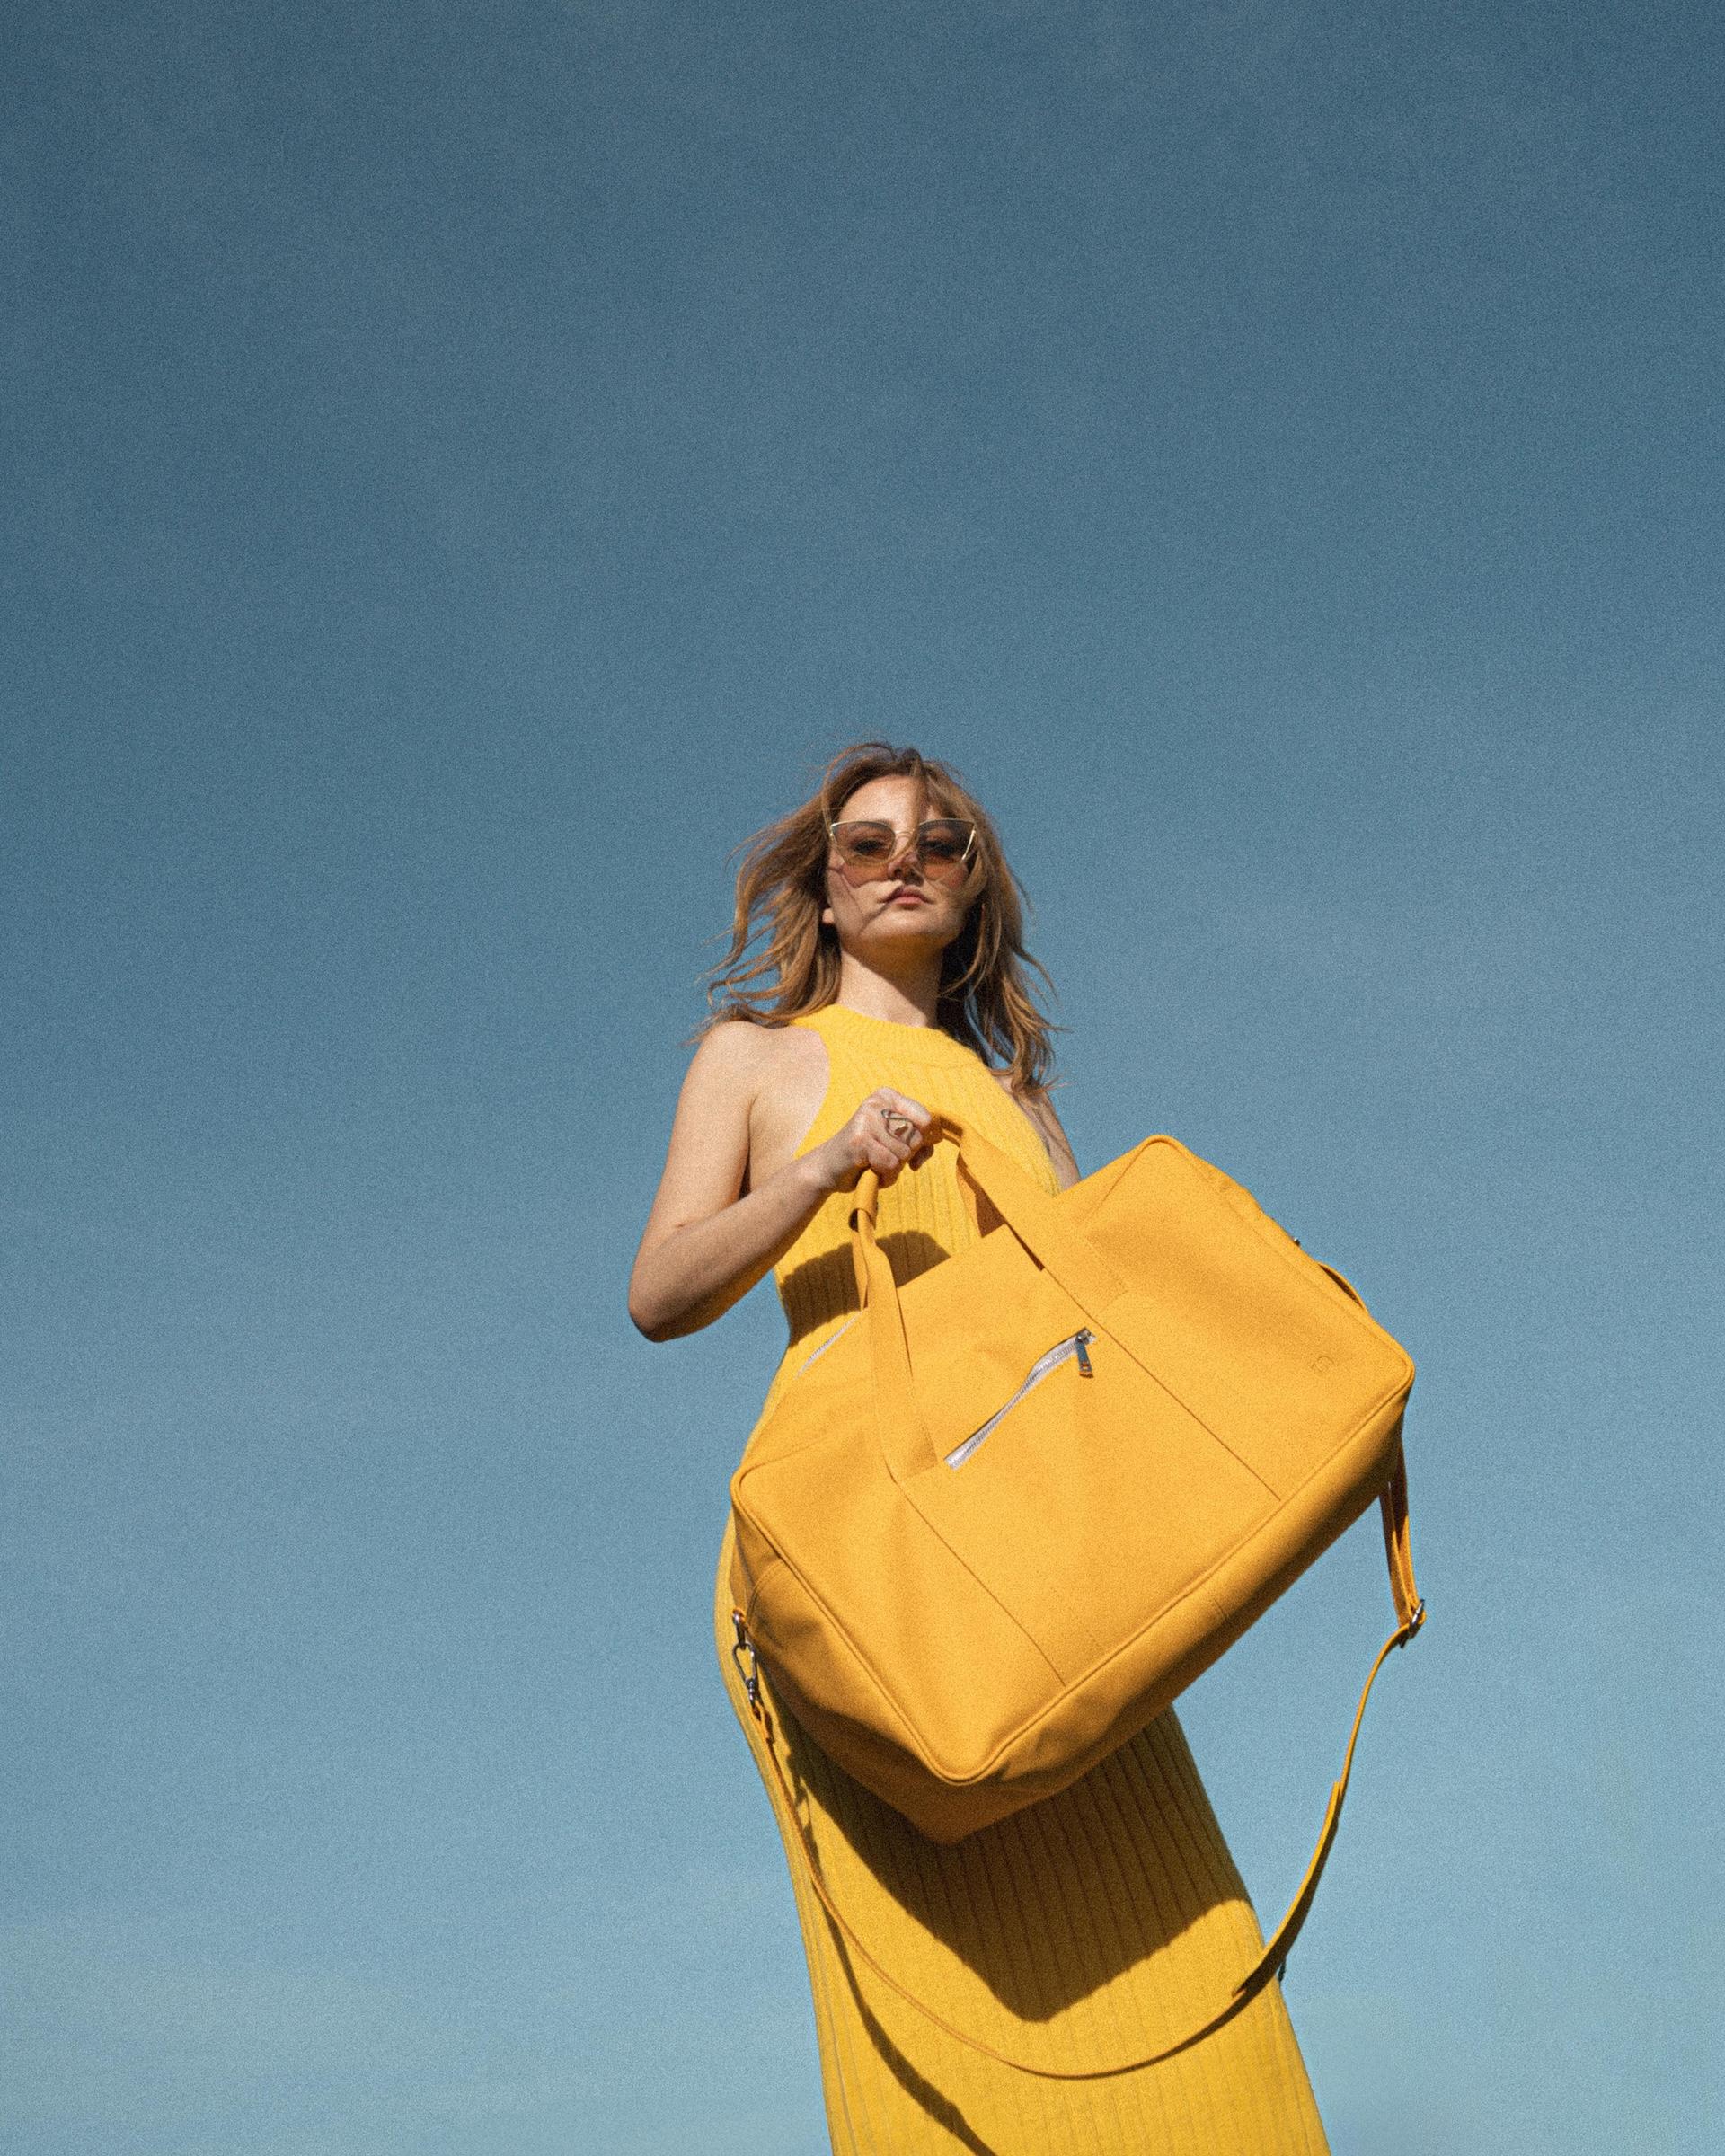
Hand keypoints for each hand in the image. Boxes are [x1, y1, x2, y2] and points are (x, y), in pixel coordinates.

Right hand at [808, 1088, 934, 1193]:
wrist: (829, 1167)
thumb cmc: (868, 1154)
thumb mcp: (895, 1140)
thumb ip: (919, 1139)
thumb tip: (931, 1145)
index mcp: (887, 1096)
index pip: (924, 1118)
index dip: (921, 1140)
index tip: (906, 1147)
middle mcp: (876, 1103)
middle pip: (915, 1138)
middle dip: (905, 1156)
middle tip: (884, 1156)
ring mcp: (866, 1120)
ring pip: (904, 1154)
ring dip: (893, 1168)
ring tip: (875, 1163)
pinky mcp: (859, 1141)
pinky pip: (890, 1164)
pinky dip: (885, 1175)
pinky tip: (870, 1170)